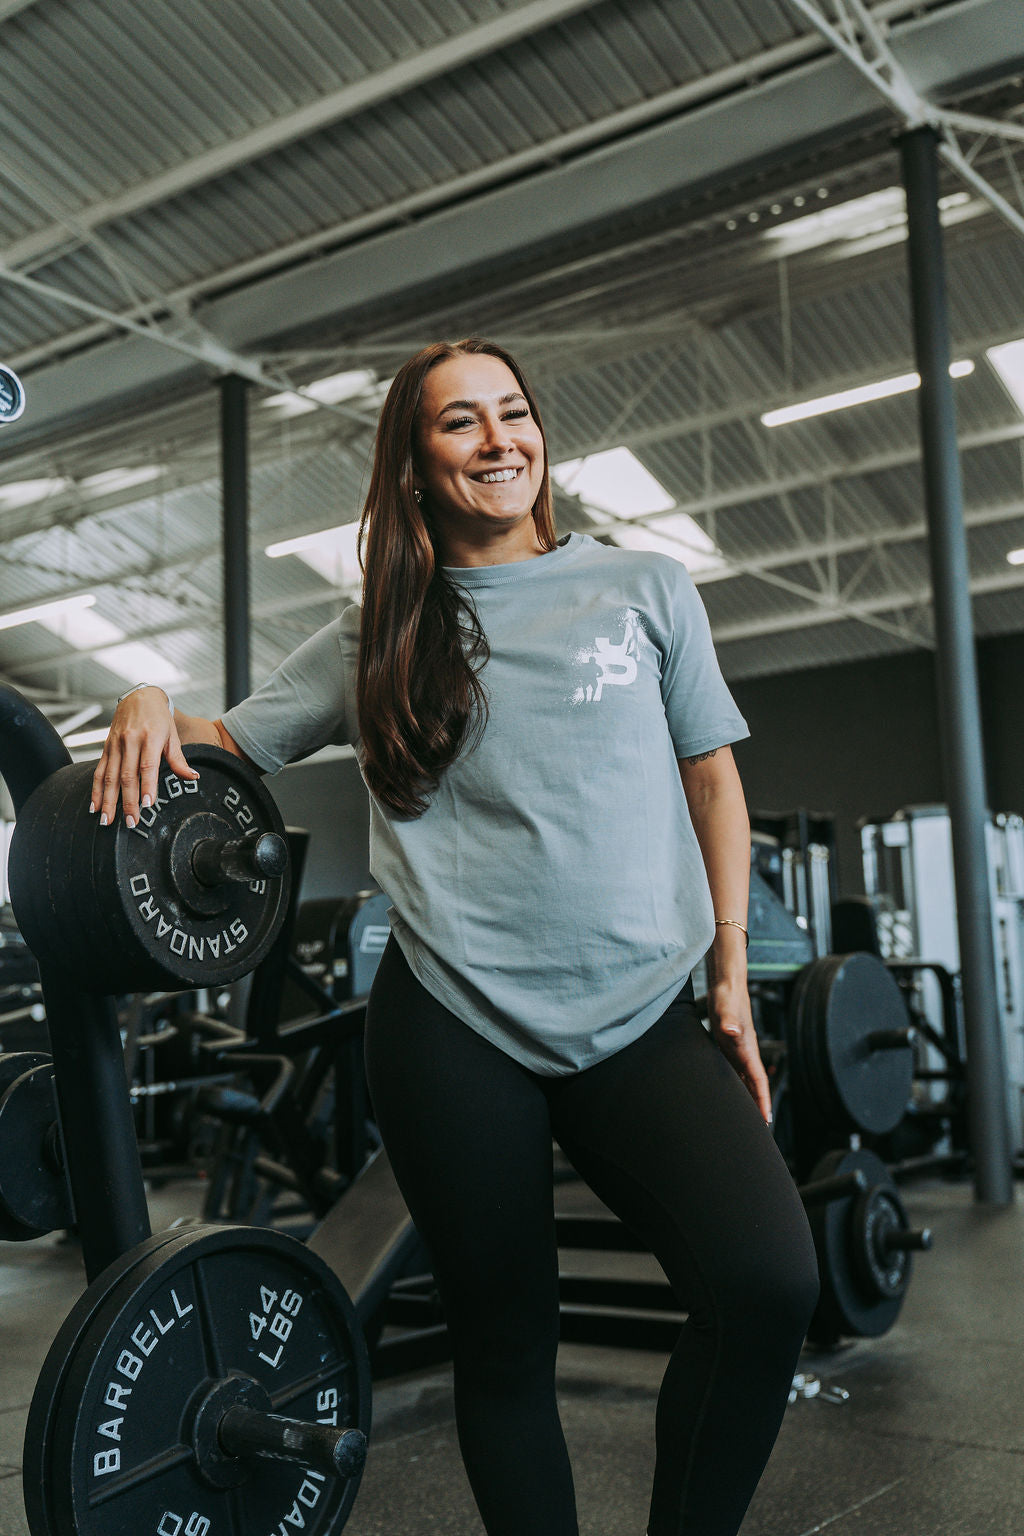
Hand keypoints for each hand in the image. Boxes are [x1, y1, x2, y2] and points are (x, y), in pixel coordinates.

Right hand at [90, 688, 198, 827]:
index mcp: (150, 738)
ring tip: (107, 821)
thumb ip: (179, 760)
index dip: (147, 786)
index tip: (147, 805)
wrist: (139, 697)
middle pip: (127, 776)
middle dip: (127, 802)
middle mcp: (130, 741)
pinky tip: (95, 805)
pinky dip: (96, 790)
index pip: (147, 766)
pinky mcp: (106, 747)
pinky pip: (99, 771)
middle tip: (130, 822)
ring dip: (108, 801)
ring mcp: (116, 745)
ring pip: (110, 776)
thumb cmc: (159, 718)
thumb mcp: (172, 735)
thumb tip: (193, 777)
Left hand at [707, 978, 772, 1125]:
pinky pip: (734, 1072)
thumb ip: (729, 1019)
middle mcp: (745, 1052)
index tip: (767, 1119)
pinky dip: (735, 1086)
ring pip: (745, 1081)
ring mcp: (738, 1051)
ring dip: (748, 1098)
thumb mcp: (725, 1007)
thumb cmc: (725, 995)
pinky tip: (729, 1095)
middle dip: (758, 1106)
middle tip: (760, 1131)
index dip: (763, 1099)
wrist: (726, 984)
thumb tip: (731, 1030)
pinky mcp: (728, 1047)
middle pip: (755, 1085)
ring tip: (748, 1120)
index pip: (759, 1079)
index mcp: (747, 1048)